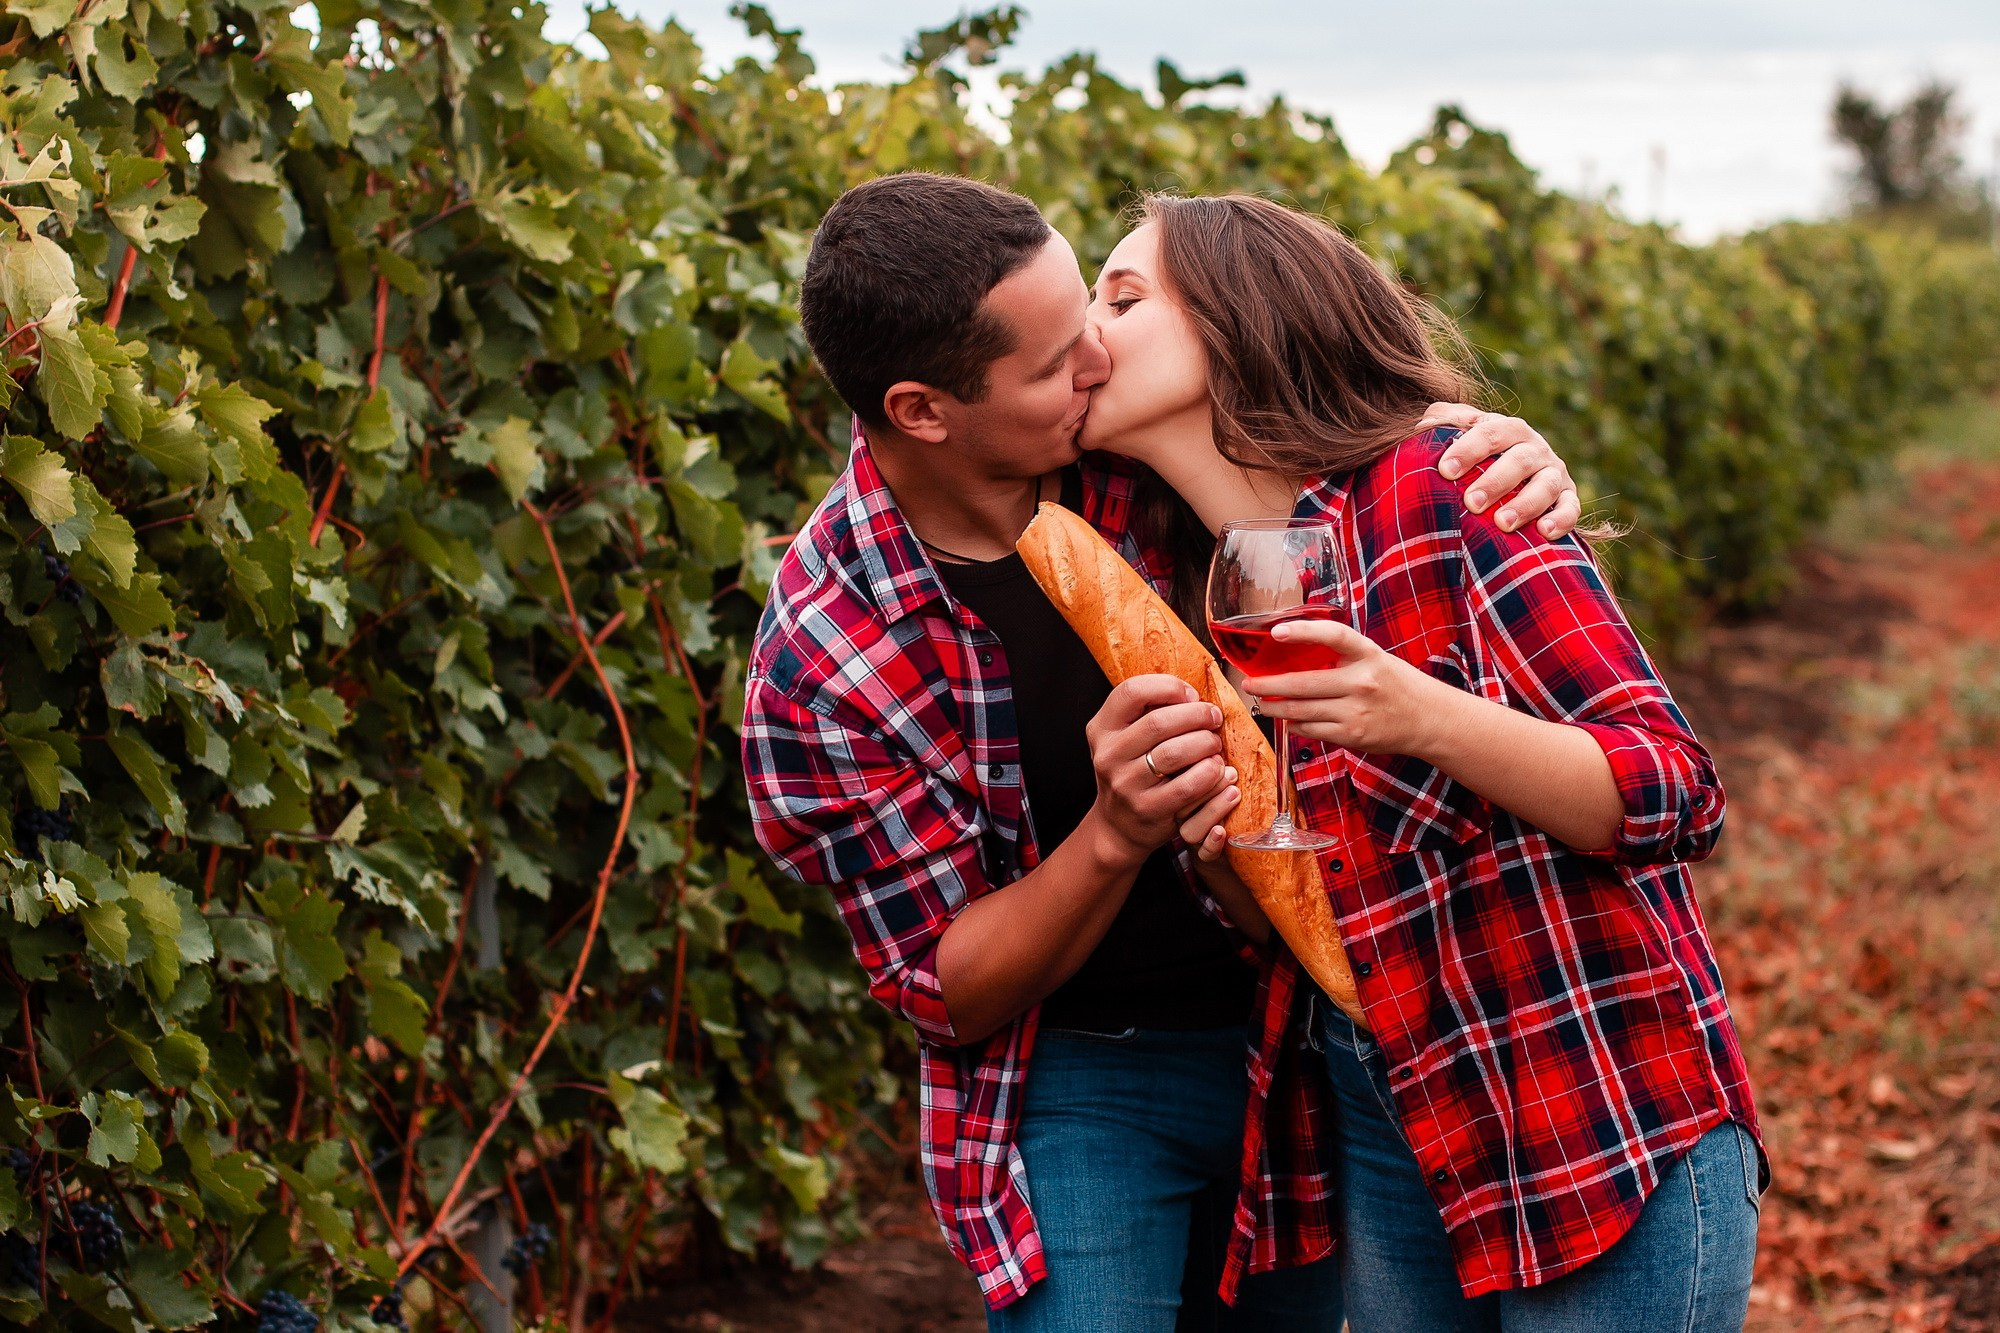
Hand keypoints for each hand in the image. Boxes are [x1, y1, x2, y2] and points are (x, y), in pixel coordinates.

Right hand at [1086, 675, 1235, 864]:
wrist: (1118, 825)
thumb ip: (1148, 713)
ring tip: (1215, 743)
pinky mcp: (1148, 808)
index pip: (1132, 692)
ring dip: (1205, 743)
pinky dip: (1209, 773)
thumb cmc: (1131, 772)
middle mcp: (1109, 754)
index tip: (1190, 694)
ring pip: (1175, 752)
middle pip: (1159, 721)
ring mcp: (1126, 784)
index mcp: (1102, 728)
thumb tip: (1191, 693)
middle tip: (1213, 717)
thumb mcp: (1125, 738)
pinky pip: (1188, 785)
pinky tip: (1216, 768)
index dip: (1167, 687)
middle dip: (1196, 714)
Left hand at [1242, 619, 1448, 758]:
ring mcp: (1356, 711)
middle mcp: (1361, 682)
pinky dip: (1295, 725)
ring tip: (1261, 703)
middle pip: (1303, 683)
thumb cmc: (1398, 685)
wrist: (1430, 720)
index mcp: (1368, 655)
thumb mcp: (1376, 659)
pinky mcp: (1352, 735)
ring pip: (1301, 710)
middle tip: (1249, 683)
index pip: (1333, 635)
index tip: (1276, 632)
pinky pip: (1312, 730)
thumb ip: (1343, 656)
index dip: (1303, 631)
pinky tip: (1287, 720)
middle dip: (1268, 685)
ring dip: (1275, 707)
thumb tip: (1297, 651)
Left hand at [1418, 402, 1580, 539]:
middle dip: (1496, 481)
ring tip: (1503, 522)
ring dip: (1527, 504)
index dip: (1468, 449)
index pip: (1490, 433)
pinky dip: (1562, 518)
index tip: (1445, 470)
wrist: (1507, 477)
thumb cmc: (1473, 456)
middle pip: (1520, 460)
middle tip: (1471, 502)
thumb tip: (1425, 424)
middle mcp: (1534, 448)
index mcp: (1508, 429)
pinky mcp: (1567, 497)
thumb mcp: (1457, 432)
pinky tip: (1544, 531)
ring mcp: (1553, 473)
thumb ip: (1442, 421)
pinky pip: (1571, 507)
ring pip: (1547, 484)